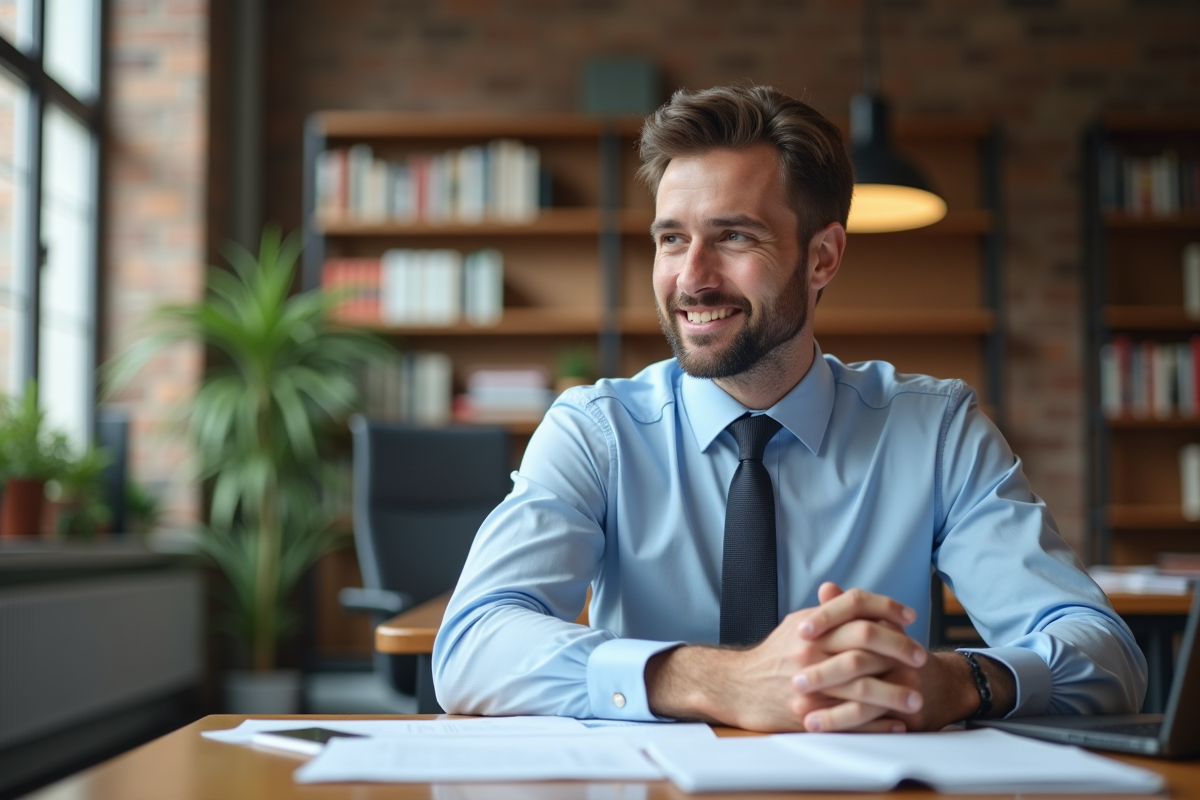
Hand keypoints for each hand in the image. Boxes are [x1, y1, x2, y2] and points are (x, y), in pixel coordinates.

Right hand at [646, 583, 923, 731]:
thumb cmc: (773, 657)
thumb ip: (827, 612)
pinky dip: (877, 723)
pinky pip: (849, 720)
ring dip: (895, 693)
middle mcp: (809, 649)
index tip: (910, 618)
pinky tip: (895, 723)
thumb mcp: (797, 625)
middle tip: (921, 659)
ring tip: (916, 698)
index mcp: (811, 624)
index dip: (887, 607)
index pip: (856, 604)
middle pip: (865, 642)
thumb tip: (852, 596)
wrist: (737, 687)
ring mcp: (808, 682)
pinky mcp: (806, 714)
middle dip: (900, 650)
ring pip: (862, 685)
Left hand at [795, 584, 1016, 730]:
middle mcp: (896, 652)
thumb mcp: (875, 627)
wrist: (938, 687)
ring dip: (828, 704)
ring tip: (801, 710)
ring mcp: (903, 681)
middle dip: (822, 671)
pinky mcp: (906, 709)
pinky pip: (872, 719)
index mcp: (884, 626)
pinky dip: (844, 723)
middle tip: (795, 681)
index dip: (826, 618)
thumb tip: (826, 588)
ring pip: (863, 691)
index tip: (801, 630)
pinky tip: (820, 726)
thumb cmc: (896, 655)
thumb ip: (847, 610)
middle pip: (856, 656)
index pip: (856, 609)